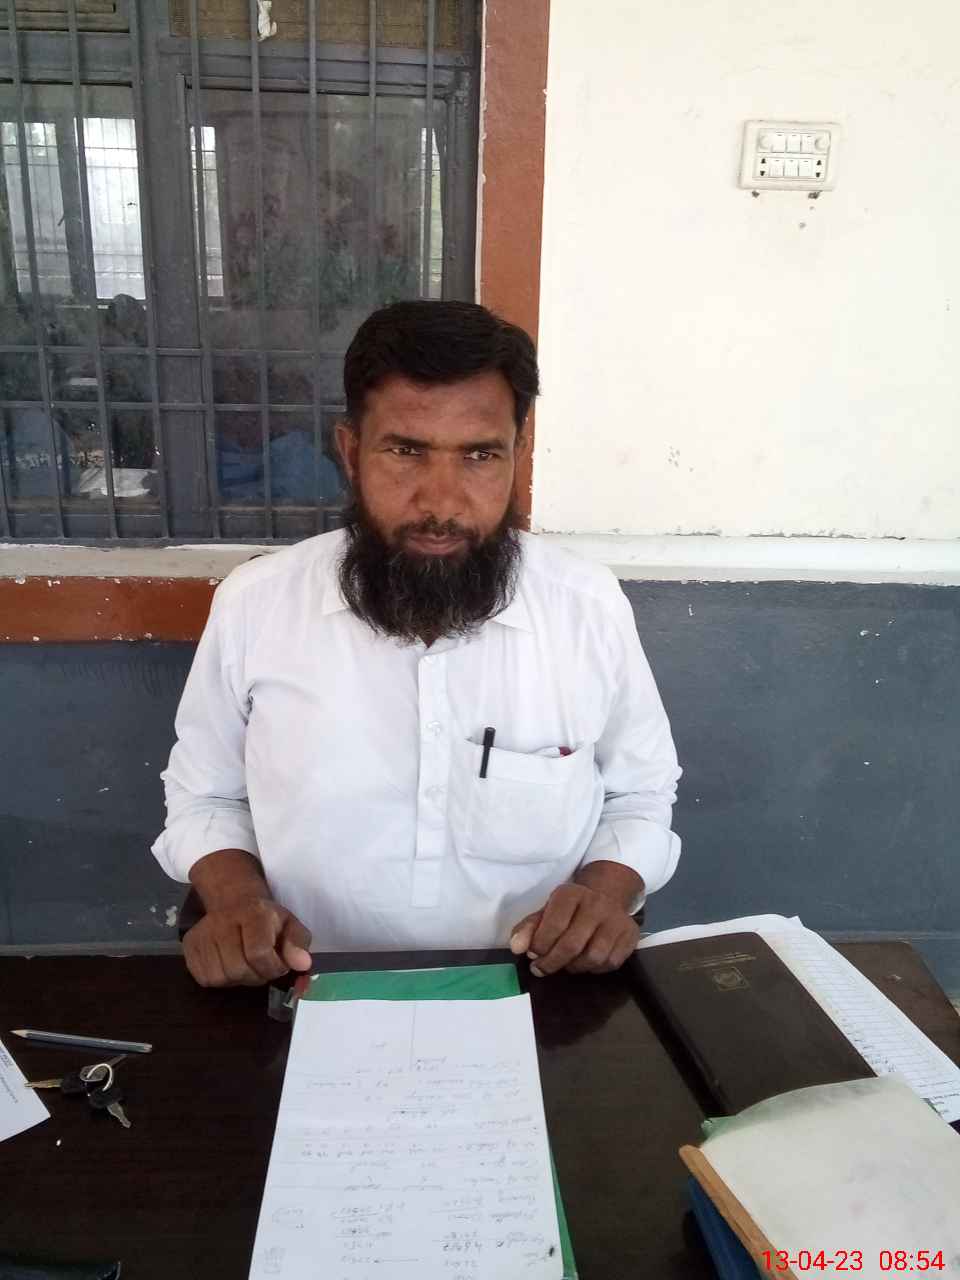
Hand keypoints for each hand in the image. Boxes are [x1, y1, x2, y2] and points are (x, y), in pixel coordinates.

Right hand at [183, 895, 312, 987]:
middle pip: (238, 969)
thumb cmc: (265, 918)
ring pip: (221, 977)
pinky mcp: (190, 946)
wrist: (233, 901)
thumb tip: (302, 964)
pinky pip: (205, 978)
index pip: (258, 953)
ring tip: (245, 964)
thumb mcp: (289, 925)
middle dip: (256, 975)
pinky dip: (221, 979)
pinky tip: (229, 965)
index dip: (272, 968)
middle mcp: (223, 921)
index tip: (278, 966)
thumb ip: (298, 944)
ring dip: (238, 979)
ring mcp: (203, 933)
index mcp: (253, 913)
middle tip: (262, 966)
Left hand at [509, 883, 639, 975]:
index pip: (554, 924)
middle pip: (572, 945)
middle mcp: (596, 904)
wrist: (606, 897)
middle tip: (541, 969)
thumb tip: (517, 948)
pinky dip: (593, 969)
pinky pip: (610, 963)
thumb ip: (528, 928)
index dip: (540, 945)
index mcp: (571, 894)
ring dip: (573, 967)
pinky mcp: (630, 935)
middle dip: (552, 962)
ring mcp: (616, 920)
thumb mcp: (546, 911)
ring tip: (564, 964)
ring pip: (593, 957)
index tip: (532, 955)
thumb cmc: (570, 909)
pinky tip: (584, 962)